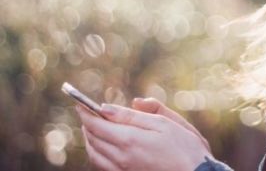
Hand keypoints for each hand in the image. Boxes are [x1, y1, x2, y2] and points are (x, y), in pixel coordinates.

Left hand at [76, 103, 212, 170]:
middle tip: (87, 112)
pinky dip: (97, 152)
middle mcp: (121, 157)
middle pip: (92, 138)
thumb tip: (107, 107)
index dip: (86, 112)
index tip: (79, 102)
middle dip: (87, 123)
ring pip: (94, 153)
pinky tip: (104, 146)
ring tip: (93, 127)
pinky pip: (102, 165)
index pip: (96, 124)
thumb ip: (134, 115)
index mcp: (129, 140)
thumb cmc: (185, 147)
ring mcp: (122, 170)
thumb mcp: (164, 123)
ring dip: (90, 138)